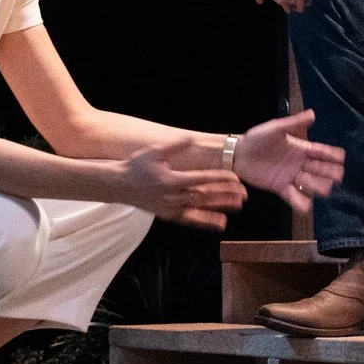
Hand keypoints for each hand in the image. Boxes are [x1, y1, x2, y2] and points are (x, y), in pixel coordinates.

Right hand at [120, 138, 247, 229]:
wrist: (119, 185)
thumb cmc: (136, 166)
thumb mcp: (154, 152)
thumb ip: (175, 146)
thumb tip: (191, 139)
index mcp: (171, 179)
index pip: (202, 179)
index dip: (221, 179)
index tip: (236, 178)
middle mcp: (173, 196)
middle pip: (206, 195)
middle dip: (226, 194)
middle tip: (245, 193)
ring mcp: (171, 208)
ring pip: (201, 208)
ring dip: (221, 207)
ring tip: (239, 205)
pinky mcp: (169, 215)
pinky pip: (191, 220)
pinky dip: (206, 222)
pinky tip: (221, 223)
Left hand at [229, 110, 344, 212]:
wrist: (238, 154)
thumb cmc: (257, 138)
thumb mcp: (275, 128)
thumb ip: (294, 123)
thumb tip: (313, 114)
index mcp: (300, 148)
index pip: (321, 152)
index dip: (332, 155)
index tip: (342, 158)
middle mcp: (299, 164)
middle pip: (320, 169)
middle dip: (330, 173)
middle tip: (337, 176)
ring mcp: (291, 177)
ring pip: (311, 184)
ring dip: (318, 186)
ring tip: (324, 189)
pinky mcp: (281, 188)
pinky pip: (294, 197)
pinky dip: (301, 203)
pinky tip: (307, 207)